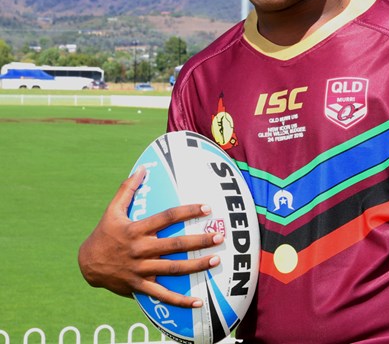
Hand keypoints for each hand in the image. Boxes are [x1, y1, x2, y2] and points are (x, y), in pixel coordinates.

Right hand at [78, 165, 223, 307]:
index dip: (187, 211)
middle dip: (199, 241)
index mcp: (137, 230)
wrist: (87, 265)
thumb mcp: (112, 210)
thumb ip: (127, 189)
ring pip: (173, 269)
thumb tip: (142, 168)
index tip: (207, 208)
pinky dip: (180, 300)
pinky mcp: (139, 286)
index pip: (167, 217)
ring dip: (196, 266)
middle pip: (175, 245)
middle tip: (220, 236)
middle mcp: (141, 249)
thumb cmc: (104, 234)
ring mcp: (141, 269)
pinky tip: (198, 301)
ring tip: (216, 260)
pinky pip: (162, 294)